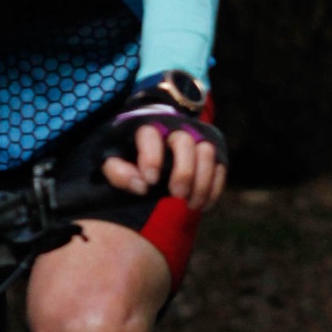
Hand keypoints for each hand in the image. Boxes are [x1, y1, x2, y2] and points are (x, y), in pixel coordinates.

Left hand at [102, 120, 226, 212]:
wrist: (150, 142)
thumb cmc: (127, 154)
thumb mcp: (111, 161)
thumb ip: (117, 171)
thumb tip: (140, 185)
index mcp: (144, 127)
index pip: (150, 135)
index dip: (152, 157)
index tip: (150, 181)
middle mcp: (173, 127)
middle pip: (185, 142)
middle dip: (184, 171)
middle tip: (177, 195)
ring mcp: (195, 137)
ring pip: (207, 152)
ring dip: (202, 181)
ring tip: (191, 204)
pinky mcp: (211, 151)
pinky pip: (220, 166)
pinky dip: (214, 187)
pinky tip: (202, 205)